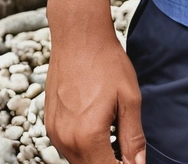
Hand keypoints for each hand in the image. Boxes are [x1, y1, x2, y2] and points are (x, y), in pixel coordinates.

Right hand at [45, 27, 144, 163]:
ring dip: (95, 156)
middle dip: (109, 161)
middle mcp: (66, 139)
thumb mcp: (129, 98)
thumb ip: (133, 136)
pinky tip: (96, 126)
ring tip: (113, 134)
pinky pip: (66, 147)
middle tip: (125, 149)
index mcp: (88, 136)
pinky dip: (82, 145)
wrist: (79, 36)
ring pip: (76, 160)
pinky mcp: (49, 123)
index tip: (131, 160)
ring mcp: (54, 132)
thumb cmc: (106, 62)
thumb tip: (138, 163)